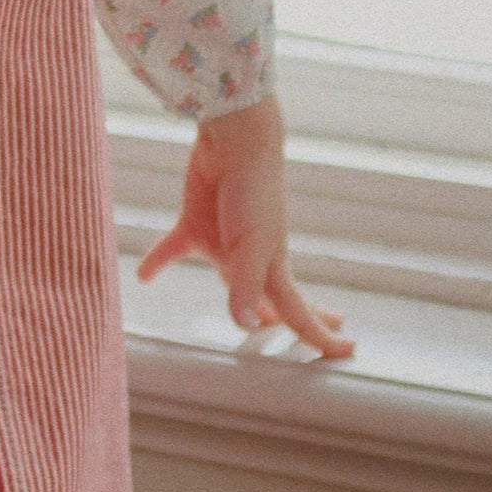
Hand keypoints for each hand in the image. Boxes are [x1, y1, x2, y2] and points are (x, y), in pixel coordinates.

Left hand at [135, 93, 355, 358]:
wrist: (235, 141)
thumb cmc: (252, 190)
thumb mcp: (250, 244)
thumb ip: (245, 287)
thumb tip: (247, 326)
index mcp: (273, 267)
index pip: (298, 312)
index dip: (321, 335)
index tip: (347, 350)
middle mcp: (251, 259)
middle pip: (276, 299)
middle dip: (300, 319)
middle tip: (327, 332)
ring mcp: (224, 241)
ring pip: (230, 280)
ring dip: (238, 300)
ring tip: (253, 320)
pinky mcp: (194, 222)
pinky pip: (173, 249)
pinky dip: (158, 262)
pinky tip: (143, 275)